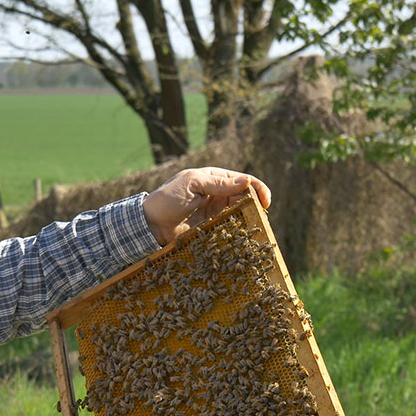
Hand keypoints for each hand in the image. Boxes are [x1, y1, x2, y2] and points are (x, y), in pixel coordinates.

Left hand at [142, 167, 270, 245]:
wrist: (150, 224)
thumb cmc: (168, 199)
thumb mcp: (192, 184)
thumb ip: (218, 183)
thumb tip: (246, 181)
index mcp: (214, 178)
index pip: (243, 180)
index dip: (257, 188)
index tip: (265, 200)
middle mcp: (218, 194)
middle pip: (245, 198)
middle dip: (256, 205)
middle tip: (262, 217)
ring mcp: (215, 212)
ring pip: (240, 214)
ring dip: (250, 219)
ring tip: (257, 228)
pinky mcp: (212, 228)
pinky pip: (230, 229)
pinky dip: (239, 232)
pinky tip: (245, 237)